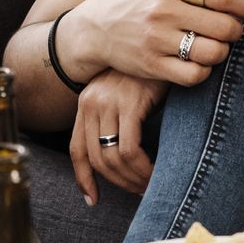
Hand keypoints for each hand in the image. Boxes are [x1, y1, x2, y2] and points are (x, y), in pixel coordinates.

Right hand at [61, 0, 243, 86]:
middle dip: (235, 30)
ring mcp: (156, 40)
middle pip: (222, 26)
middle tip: (231, 30)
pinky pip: (193, 75)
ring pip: (211, 52)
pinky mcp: (151, 65)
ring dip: (222, 51)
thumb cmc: (146, 2)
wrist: (98, 27)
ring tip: (216, 46)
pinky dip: (204, 71)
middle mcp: (162, 11)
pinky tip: (199, 62)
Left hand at [69, 72, 166, 205]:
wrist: (166, 42)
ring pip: (113, 158)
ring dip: (132, 180)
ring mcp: (109, 102)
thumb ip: (118, 122)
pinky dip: (141, 169)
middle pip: (96, 159)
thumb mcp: (126, 98)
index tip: (92, 200)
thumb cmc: (150, 74)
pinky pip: (130, 149)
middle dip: (117, 183)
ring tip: (149, 186)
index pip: (76, 150)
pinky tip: (154, 175)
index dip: (83, 178)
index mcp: (86, 104)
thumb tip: (122, 159)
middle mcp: (91, 103)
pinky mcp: (129, 103)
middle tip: (138, 193)